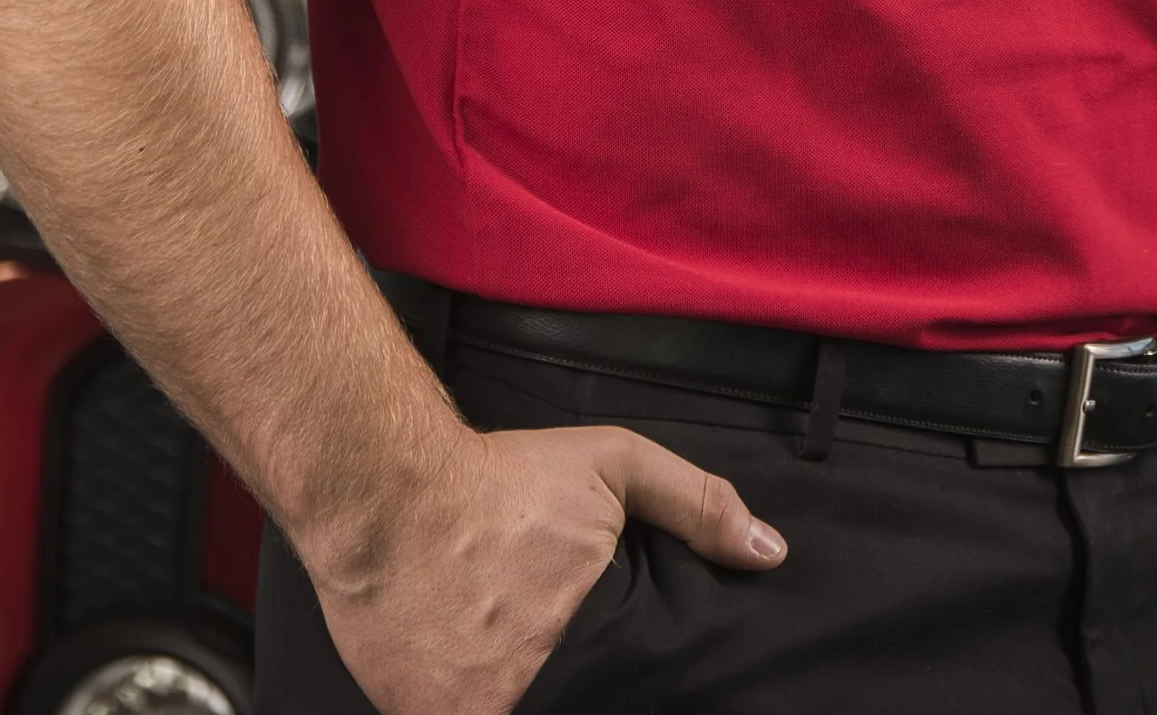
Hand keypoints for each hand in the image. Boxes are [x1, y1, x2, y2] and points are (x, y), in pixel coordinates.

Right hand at [310, 419, 786, 714]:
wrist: (386, 492)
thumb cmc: (501, 480)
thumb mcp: (613, 466)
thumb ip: (694, 506)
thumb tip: (769, 553)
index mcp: (599, 637)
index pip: (642, 689)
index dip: (640, 685)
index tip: (633, 669)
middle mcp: (541, 687)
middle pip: (592, 701)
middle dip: (591, 688)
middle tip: (573, 654)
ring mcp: (479, 712)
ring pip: (533, 714)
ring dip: (535, 693)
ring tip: (515, 653)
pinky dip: (478, 704)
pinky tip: (474, 666)